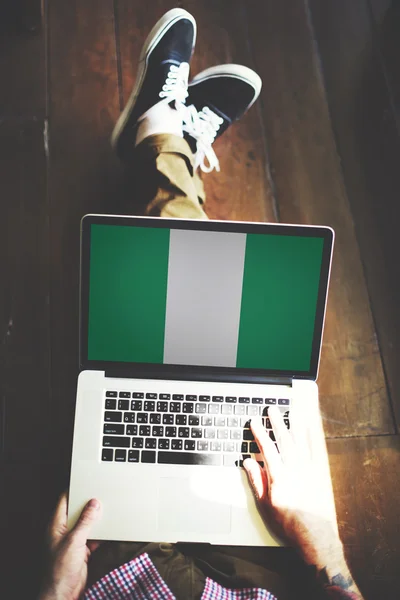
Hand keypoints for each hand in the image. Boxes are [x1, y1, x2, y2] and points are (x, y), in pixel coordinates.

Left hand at [39, 493, 101, 599]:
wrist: (63, 593)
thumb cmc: (60, 570)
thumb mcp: (74, 541)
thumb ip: (85, 521)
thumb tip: (93, 504)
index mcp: (56, 525)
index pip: (64, 501)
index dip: (74, 490)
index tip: (86, 482)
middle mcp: (63, 531)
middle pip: (77, 511)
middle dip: (89, 504)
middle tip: (101, 495)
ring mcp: (73, 541)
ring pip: (86, 524)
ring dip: (96, 520)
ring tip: (107, 510)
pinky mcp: (82, 551)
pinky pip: (93, 536)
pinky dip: (101, 533)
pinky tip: (109, 530)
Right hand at [244, 403, 341, 565]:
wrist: (314, 535)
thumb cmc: (289, 523)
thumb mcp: (265, 505)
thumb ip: (257, 481)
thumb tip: (248, 462)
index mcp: (279, 477)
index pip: (267, 449)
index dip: (259, 434)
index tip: (254, 422)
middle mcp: (295, 469)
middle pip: (284, 440)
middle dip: (277, 423)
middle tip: (271, 410)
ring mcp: (309, 469)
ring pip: (301, 441)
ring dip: (295, 424)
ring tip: (292, 411)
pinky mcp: (320, 472)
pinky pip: (315, 449)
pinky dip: (312, 436)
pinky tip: (309, 427)